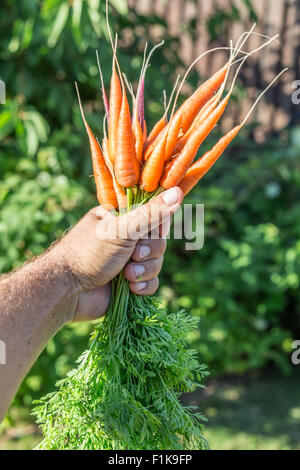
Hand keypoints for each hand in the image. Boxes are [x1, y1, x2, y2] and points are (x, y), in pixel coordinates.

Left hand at [55, 187, 182, 321]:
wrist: (67, 291)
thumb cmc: (89, 252)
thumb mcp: (121, 230)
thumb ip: (151, 214)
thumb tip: (177, 191)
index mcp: (121, 218)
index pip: (154, 216)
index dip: (158, 227)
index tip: (152, 232)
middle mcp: (125, 238)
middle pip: (159, 241)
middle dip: (149, 252)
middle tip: (134, 255)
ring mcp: (127, 261)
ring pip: (157, 263)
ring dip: (145, 271)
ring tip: (127, 275)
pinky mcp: (129, 284)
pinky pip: (151, 282)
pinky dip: (144, 286)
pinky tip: (131, 288)